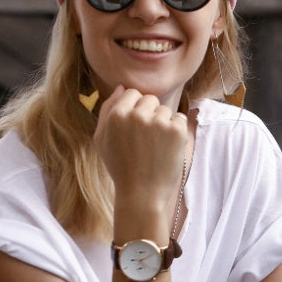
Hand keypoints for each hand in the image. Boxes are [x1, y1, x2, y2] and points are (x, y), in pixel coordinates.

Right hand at [93, 85, 188, 209]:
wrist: (141, 194)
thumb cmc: (120, 167)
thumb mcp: (102, 139)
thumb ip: (108, 110)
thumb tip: (121, 88)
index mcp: (117, 115)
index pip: (132, 93)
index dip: (135, 109)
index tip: (136, 127)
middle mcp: (137, 115)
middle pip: (150, 99)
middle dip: (150, 114)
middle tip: (145, 140)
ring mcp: (158, 122)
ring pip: (165, 109)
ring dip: (163, 123)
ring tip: (155, 146)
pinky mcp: (177, 131)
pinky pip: (179, 119)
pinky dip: (176, 131)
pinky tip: (167, 148)